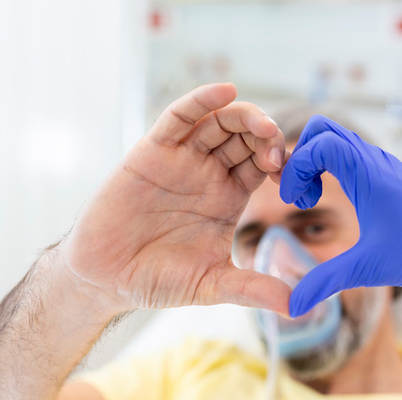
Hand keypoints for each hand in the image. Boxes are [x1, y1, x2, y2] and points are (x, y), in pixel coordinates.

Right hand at [58, 83, 290, 316]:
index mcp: (229, 197)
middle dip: (267, 137)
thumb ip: (251, 288)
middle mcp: (210, 173)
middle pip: (246, 138)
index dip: (282, 162)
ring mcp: (182, 159)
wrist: (105, 278)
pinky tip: (224, 90)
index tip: (296, 175)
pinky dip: (201, 100)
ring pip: (219, 122)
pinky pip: (180, 118)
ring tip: (263, 126)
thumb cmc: (157, 280)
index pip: (264, 165)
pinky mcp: (153, 151)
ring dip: (244, 117)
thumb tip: (296, 306)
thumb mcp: (211, 284)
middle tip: (279, 148)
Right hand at [279, 116, 401, 316]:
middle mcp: (374, 160)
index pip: (319, 142)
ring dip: (313, 162)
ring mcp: (380, 163)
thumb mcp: (367, 269)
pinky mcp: (384, 173)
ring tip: (310, 199)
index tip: (295, 202)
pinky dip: (328, 166)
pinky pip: (347, 152)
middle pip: (322, 129)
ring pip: (334, 138)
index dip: (296, 167)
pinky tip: (329, 199)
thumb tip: (292, 306)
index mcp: (369, 174)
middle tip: (299, 193)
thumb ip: (325, 282)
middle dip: (300, 156)